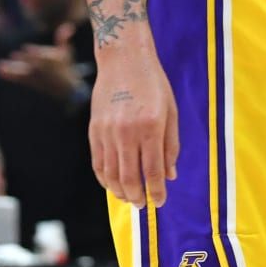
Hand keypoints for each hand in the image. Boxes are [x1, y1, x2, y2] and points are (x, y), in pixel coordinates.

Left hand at [0, 23, 78, 99]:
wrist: (64, 86)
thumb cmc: (65, 65)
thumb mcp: (66, 51)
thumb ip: (63, 38)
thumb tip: (69, 26)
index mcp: (50, 60)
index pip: (38, 54)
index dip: (31, 51)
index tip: (27, 48)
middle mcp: (40, 68)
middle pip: (27, 61)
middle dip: (21, 57)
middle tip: (15, 55)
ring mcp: (34, 75)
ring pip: (20, 69)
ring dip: (10, 67)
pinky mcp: (28, 81)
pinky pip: (15, 77)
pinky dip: (6, 73)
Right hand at [91, 40, 178, 207]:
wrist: (124, 61)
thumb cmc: (154, 85)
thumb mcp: (171, 112)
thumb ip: (171, 145)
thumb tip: (171, 175)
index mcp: (151, 127)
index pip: (154, 170)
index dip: (157, 190)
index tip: (160, 202)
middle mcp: (126, 133)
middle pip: (129, 177)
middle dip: (137, 196)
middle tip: (144, 205)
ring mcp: (107, 133)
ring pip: (110, 174)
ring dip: (120, 191)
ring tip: (130, 198)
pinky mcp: (93, 131)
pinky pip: (98, 163)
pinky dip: (105, 178)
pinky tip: (113, 185)